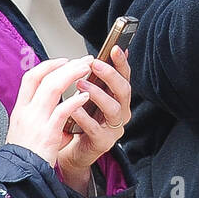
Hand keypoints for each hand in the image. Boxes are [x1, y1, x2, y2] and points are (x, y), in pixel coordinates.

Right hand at [5, 56, 94, 168]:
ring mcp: (36, 121)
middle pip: (44, 77)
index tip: (63, 61)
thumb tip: (60, 116)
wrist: (18, 177)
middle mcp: (26, 112)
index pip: (31, 78)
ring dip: (72, 75)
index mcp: (21, 110)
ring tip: (87, 69)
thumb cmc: (24, 158)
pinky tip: (85, 97)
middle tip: (83, 60)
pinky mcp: (47, 134)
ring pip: (52, 88)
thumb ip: (41, 120)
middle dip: (66, 65)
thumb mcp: (26, 133)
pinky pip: (61, 112)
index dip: (48, 66)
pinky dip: (74, 102)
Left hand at [56, 46, 131, 193]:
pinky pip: (95, 128)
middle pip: (123, 90)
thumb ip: (96, 79)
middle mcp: (121, 111)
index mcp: (119, 98)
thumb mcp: (91, 95)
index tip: (114, 49)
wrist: (73, 148)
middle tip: (95, 64)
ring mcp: (114, 128)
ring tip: (81, 83)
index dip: (121, 62)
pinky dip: (84, 117)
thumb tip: (100, 54)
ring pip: (113, 108)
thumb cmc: (82, 119)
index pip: (125, 76)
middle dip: (110, 75)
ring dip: (97, 94)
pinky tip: (74, 108)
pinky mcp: (103, 142)